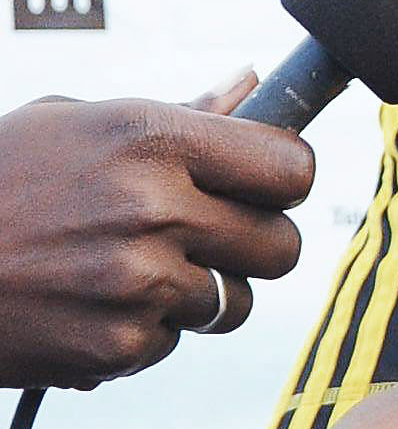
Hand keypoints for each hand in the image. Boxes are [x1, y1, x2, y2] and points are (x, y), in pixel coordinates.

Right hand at [0, 81, 315, 388]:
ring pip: (235, 303)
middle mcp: (154, 208)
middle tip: (209, 239)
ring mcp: (138, 282)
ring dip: (199, 294)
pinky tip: (89, 303)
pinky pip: (173, 343)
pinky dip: (140, 331)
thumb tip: (250, 83)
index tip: (263, 188)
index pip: (290, 167)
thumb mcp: (74, 121)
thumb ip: (176, 113)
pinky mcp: (118, 345)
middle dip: (255, 246)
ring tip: (131, 270)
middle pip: (283, 245)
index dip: (283, 182)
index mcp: (151, 137)